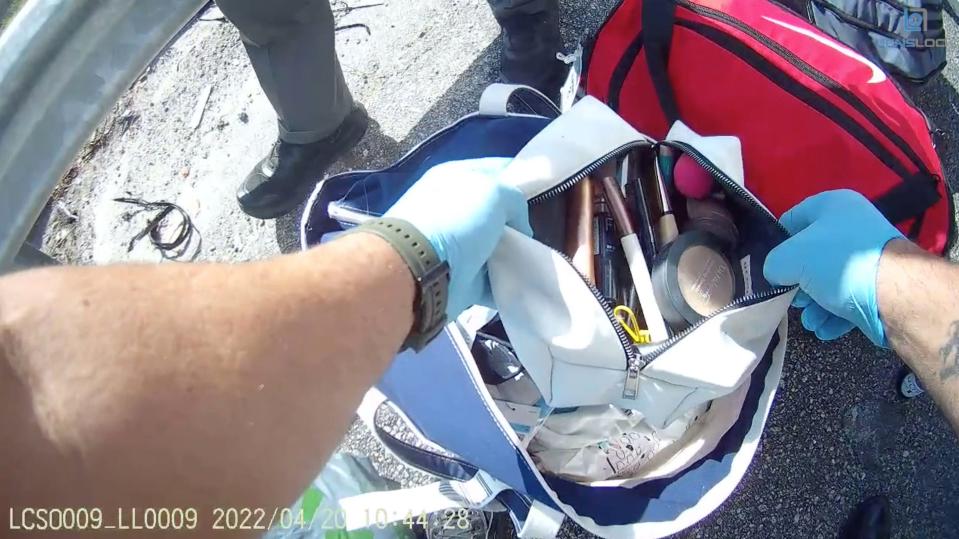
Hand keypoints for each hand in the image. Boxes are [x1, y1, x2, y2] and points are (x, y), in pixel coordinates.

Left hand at [386, 158, 531, 318]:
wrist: (421, 271)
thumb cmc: (456, 220)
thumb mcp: (494, 191)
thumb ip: (515, 198)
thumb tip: (519, 227)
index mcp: (457, 179)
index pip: (497, 170)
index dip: (522, 178)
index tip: (546, 191)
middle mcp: (455, 210)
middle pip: (499, 213)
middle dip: (520, 223)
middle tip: (539, 230)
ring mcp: (458, 246)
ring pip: (498, 248)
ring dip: (516, 255)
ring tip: (537, 259)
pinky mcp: (462, 279)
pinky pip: (493, 280)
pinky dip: (508, 284)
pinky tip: (527, 283)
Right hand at [763, 190, 902, 345]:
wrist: (895, 294)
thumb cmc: (838, 263)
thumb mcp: (788, 258)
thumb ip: (772, 264)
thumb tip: (777, 275)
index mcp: (834, 205)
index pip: (792, 219)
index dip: (777, 243)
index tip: (771, 266)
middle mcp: (853, 227)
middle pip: (811, 255)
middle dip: (798, 283)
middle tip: (793, 299)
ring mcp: (868, 257)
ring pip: (829, 281)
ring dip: (814, 305)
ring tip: (811, 321)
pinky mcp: (879, 286)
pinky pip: (847, 298)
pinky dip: (833, 315)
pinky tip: (825, 328)